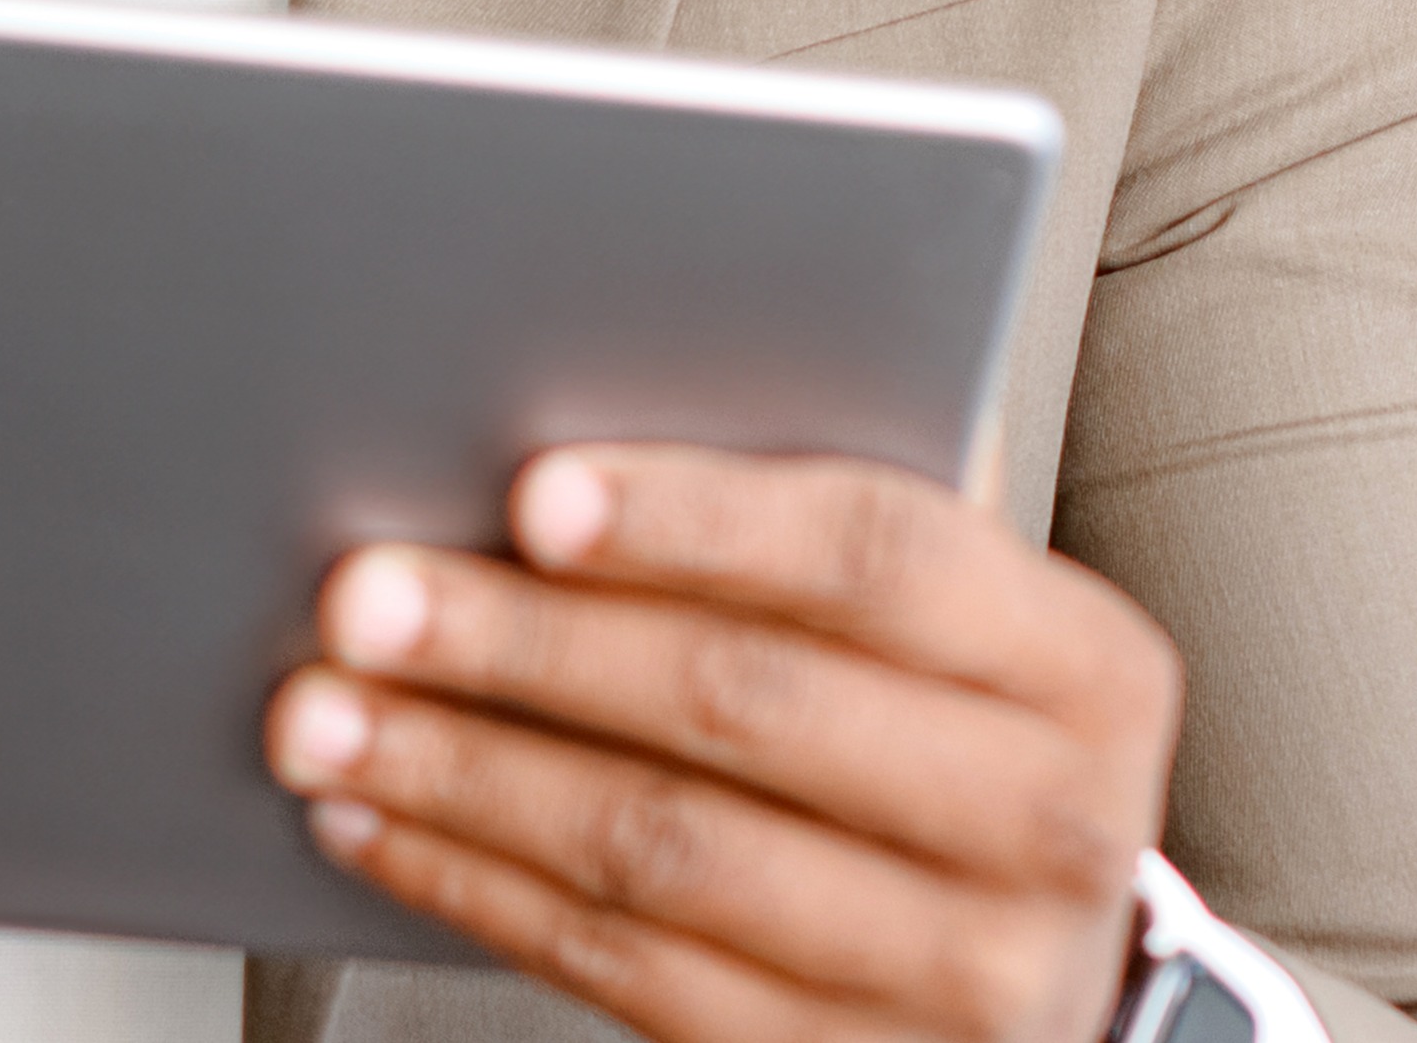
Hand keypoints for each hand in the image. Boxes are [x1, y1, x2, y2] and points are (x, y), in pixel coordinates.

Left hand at [268, 446, 1184, 1042]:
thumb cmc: (977, 758)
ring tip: (328, 711)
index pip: (879, 557)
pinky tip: (383, 819)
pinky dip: (478, 886)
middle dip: (530, 643)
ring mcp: (955, 976)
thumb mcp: (976, 636)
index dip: (696, 520)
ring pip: (664, 850)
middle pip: (749, 704)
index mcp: (1089, 669)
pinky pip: (624, 969)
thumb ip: (846, 531)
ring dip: (466, 772)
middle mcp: (1051, 828)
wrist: (1060, 1000)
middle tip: (370, 596)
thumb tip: (604, 430)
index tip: (534, 494)